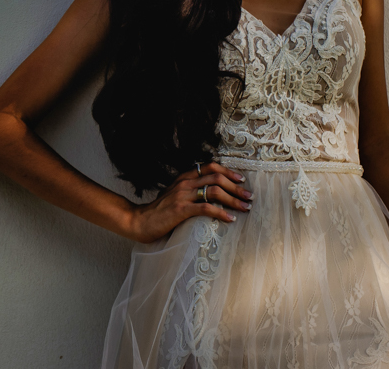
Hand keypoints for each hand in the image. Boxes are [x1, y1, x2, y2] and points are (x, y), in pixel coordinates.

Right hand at [127, 162, 251, 243]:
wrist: (139, 221)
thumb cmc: (159, 211)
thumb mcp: (174, 195)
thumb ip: (189, 191)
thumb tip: (210, 193)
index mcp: (183, 178)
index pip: (210, 166)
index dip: (228, 171)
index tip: (241, 180)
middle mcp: (184, 183)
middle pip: (217, 178)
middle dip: (237, 187)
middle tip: (249, 197)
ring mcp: (182, 195)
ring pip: (215, 191)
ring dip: (234, 200)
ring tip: (245, 208)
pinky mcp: (181, 210)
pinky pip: (206, 208)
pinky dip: (222, 213)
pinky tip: (230, 219)